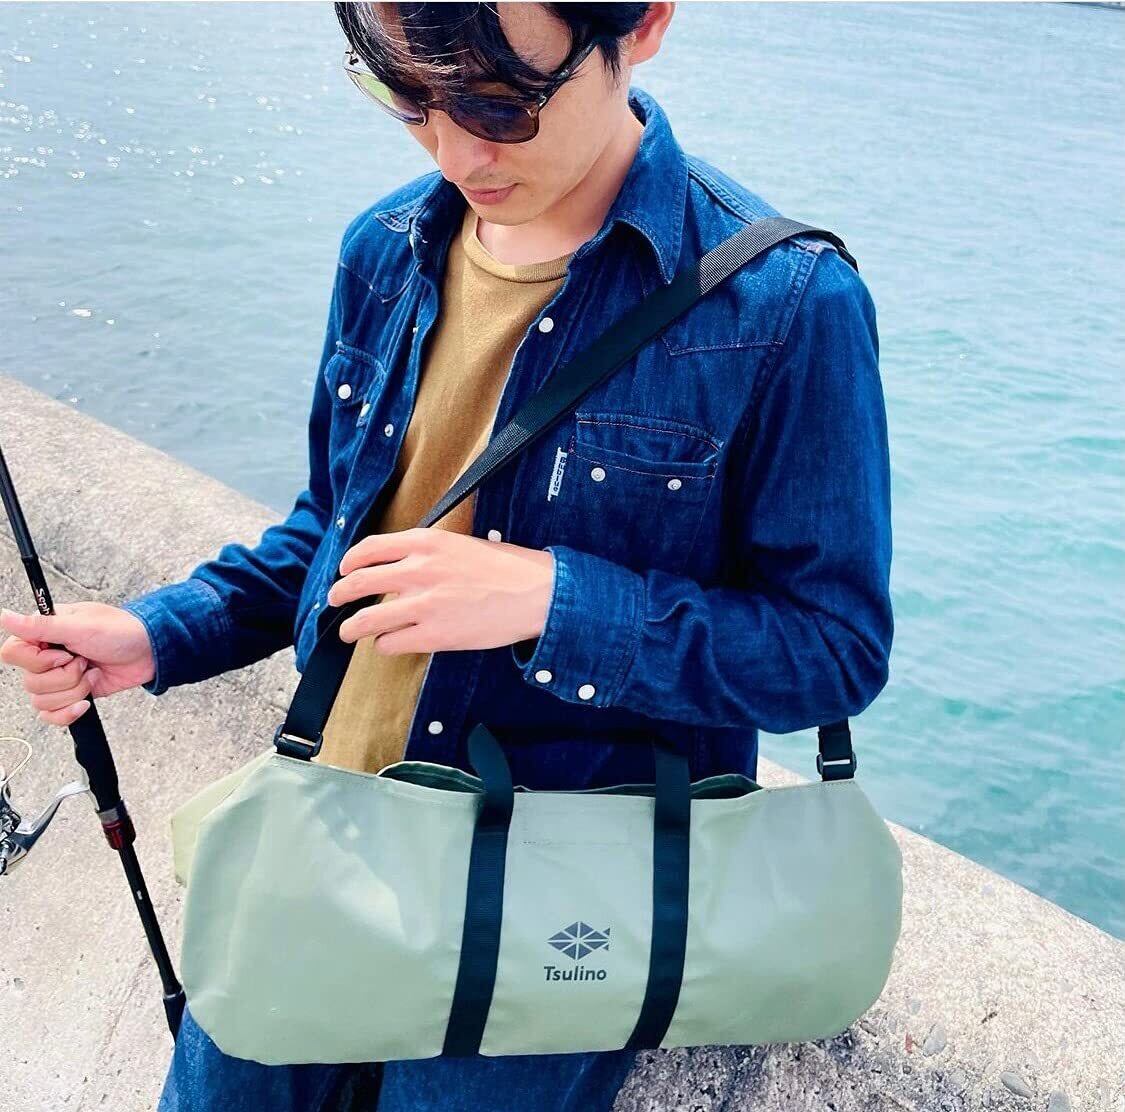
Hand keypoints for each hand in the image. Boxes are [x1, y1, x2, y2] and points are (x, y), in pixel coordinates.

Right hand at [0, 602, 155, 725]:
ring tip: (92, 673)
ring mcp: (58, 677)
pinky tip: (85, 703)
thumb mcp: (80, 626)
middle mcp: (46, 656)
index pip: (12, 654)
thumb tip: (4, 616)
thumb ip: (40, 626)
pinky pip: (51, 715)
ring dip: (74, 690)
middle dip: (65, 676)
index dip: (38, 661)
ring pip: (41, 701)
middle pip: (30, 683)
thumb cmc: (120, 631)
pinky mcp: (71, 695)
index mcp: (43, 634)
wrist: (150, 652)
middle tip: (86, 661)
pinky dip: (68, 713)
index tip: (64, 655)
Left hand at [326, 528, 554, 654]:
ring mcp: (424, 604)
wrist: (536, 593)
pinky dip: (383, 645)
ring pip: (367, 619)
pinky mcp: (433, 634)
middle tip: (335, 601)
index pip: (370, 548)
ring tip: (348, 632)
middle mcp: (418, 570)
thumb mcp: (462, 544)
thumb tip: (402, 567)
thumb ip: (429, 552)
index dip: (350, 561)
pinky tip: (387, 644)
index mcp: (426, 543)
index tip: (344, 569)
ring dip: (352, 627)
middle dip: (340, 594)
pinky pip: (391, 642)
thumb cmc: (507, 568)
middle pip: (359, 582)